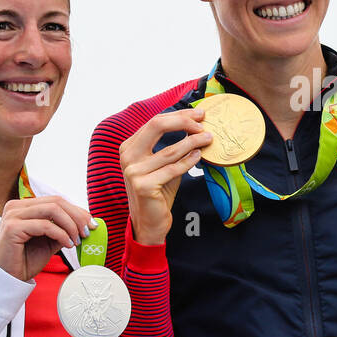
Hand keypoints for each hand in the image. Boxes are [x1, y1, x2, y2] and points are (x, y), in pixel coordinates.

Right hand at [0, 196, 94, 281]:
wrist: (7, 278)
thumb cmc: (25, 260)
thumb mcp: (49, 241)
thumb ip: (63, 229)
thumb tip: (85, 223)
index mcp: (25, 206)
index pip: (56, 200)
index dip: (77, 210)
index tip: (91, 223)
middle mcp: (17, 207)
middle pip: (56, 202)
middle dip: (77, 216)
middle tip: (87, 231)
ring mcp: (13, 215)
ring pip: (52, 210)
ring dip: (70, 225)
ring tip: (77, 240)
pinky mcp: (12, 227)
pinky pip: (45, 225)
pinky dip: (61, 234)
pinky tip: (67, 244)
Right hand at [119, 109, 211, 244]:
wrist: (149, 222)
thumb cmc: (159, 191)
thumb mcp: (164, 165)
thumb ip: (174, 147)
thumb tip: (196, 126)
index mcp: (130, 147)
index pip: (155, 122)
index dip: (178, 115)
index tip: (198, 114)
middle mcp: (128, 156)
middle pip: (157, 126)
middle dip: (183, 120)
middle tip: (203, 122)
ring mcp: (133, 171)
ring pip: (170, 150)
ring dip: (193, 142)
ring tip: (208, 138)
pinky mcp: (143, 185)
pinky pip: (173, 169)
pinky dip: (188, 161)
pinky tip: (199, 155)